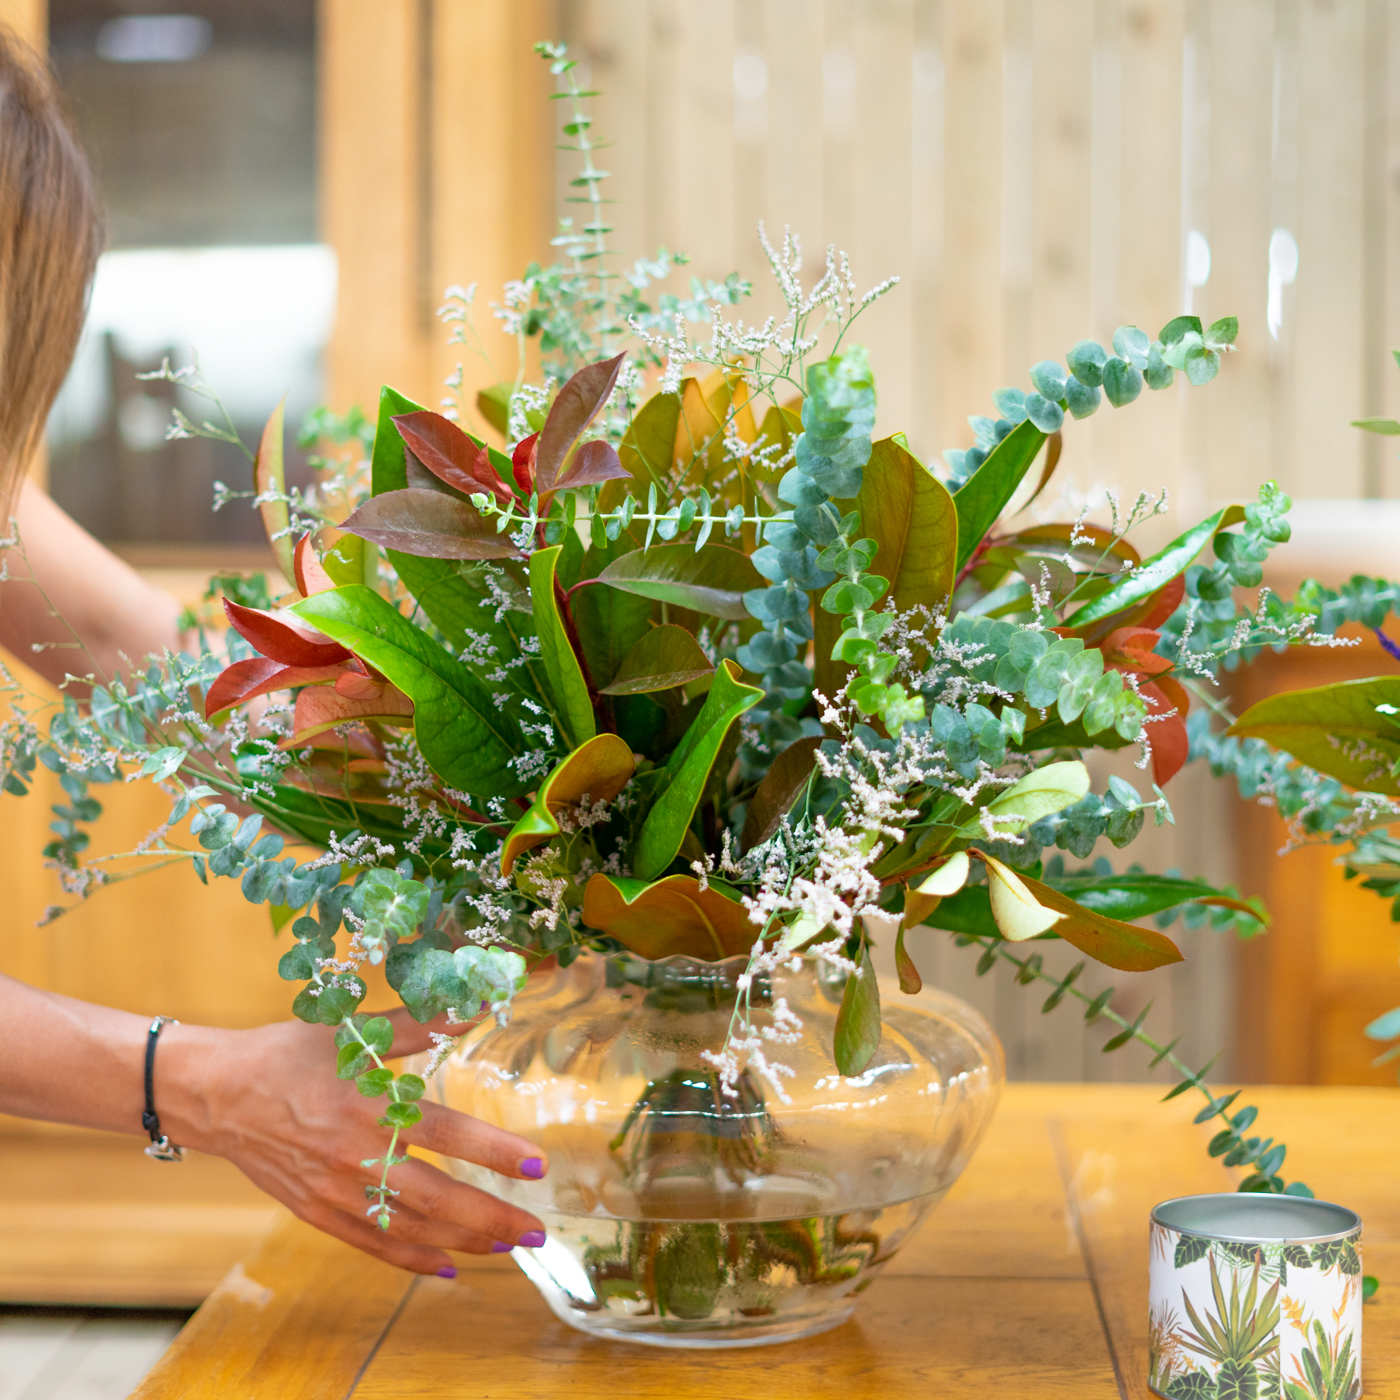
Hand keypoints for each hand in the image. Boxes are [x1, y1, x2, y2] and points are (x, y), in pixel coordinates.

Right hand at [160, 1009, 547, 1275]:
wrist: (218, 1093)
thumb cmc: (288, 1053)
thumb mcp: (351, 1030)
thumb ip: (418, 1023)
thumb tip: (474, 1003)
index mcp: (370, 1106)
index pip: (447, 1133)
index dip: (495, 1152)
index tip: (538, 1166)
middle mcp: (356, 1155)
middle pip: (437, 1197)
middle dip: (493, 1216)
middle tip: (537, 1229)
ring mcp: (335, 1191)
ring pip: (410, 1227)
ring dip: (463, 1241)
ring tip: (506, 1246)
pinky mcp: (317, 1212)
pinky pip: (372, 1243)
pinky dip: (413, 1257)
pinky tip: (447, 1265)